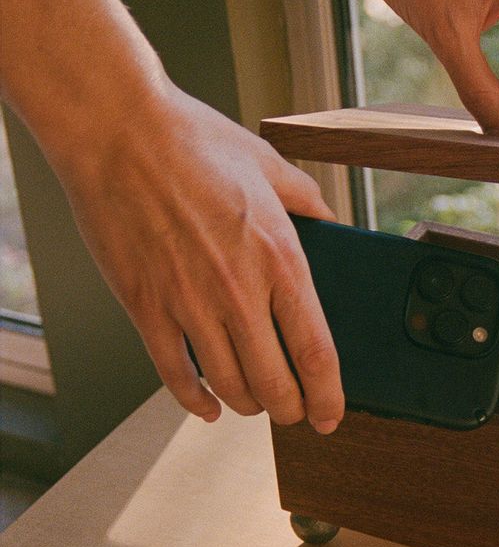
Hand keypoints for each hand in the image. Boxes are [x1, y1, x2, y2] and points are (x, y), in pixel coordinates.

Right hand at [60, 83, 345, 431]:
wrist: (118, 131)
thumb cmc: (193, 141)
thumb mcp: (270, 166)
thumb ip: (306, 201)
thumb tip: (328, 220)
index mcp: (281, 259)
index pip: (316, 352)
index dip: (329, 396)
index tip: (331, 415)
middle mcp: (240, 292)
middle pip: (276, 384)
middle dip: (292, 409)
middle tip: (296, 411)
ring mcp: (189, 304)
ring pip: (229, 386)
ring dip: (248, 405)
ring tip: (256, 401)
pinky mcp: (145, 308)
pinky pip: (175, 375)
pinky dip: (195, 401)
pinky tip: (207, 406)